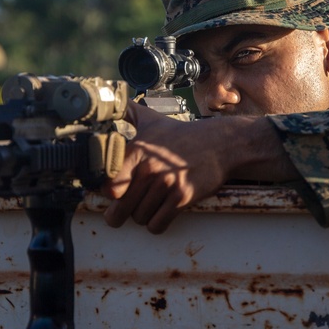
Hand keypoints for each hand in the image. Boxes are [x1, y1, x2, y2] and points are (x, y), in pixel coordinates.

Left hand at [101, 105, 298, 233]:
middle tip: (127, 207)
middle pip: (120, 209)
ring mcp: (166, 184)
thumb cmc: (182, 135)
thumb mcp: (152, 120)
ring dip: (142, 216)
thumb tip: (108, 103)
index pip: (108, 187)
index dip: (109, 194)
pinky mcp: (182, 197)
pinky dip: (157, 223)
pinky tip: (161, 212)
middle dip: (121, 212)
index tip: (114, 194)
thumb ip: (127, 113)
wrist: (220, 143)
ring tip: (150, 204)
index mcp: (137, 151)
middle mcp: (149, 168)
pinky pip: (157, 225)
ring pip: (139, 218)